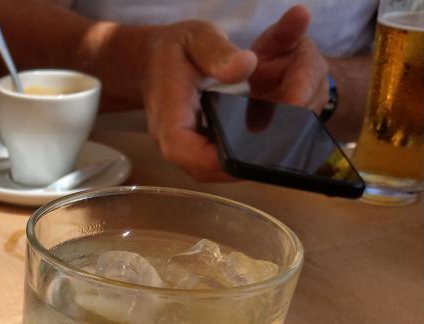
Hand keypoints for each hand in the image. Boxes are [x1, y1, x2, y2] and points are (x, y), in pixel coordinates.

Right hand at [142, 5, 328, 182]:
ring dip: (247, 162)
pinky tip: (266, 140)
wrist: (154, 65)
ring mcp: (186, 151)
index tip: (254, 149)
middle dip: (244, 162)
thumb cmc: (173, 51)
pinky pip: (220, 163)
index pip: (184, 150)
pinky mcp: (197, 151)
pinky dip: (244, 155)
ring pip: (216, 171)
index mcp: (169, 116)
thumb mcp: (195, 39)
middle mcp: (175, 142)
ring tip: (279, 142)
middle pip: (207, 169)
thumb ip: (218, 52)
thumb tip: (246, 67)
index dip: (218, 157)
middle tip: (282, 145)